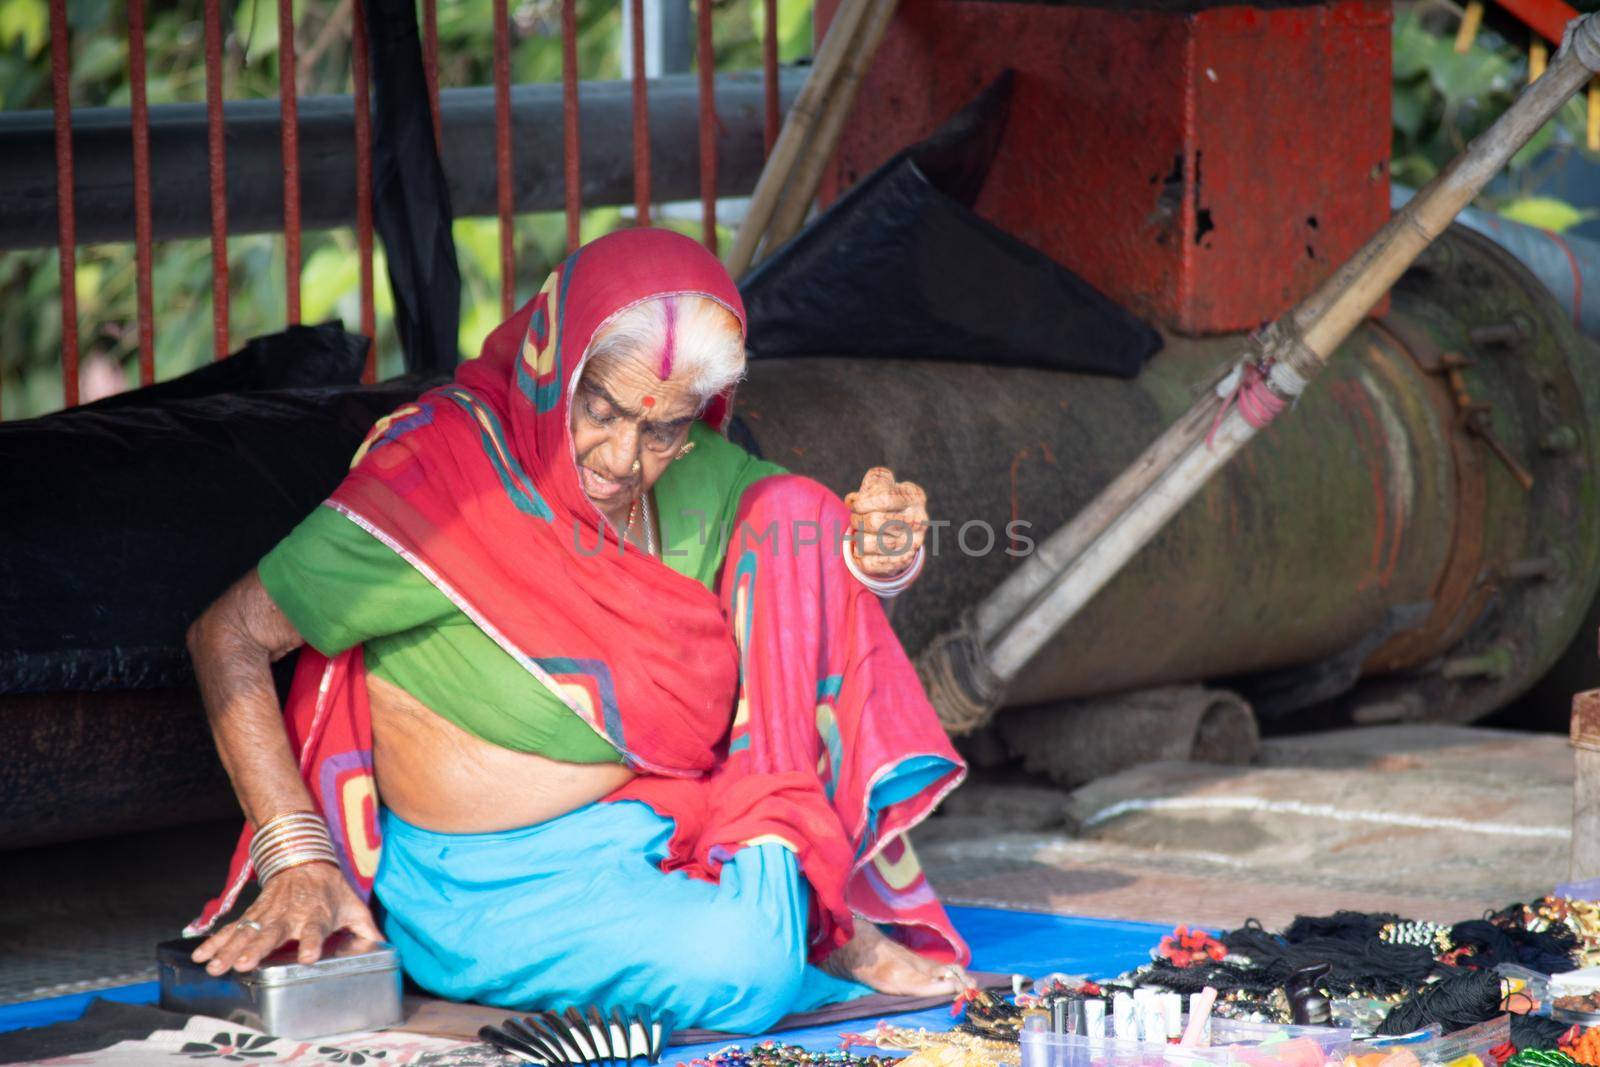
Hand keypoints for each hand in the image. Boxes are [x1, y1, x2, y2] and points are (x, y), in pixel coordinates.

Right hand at [191, 862, 381, 974]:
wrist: (304, 858)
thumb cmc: (331, 889)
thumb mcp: (354, 905)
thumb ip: (366, 928)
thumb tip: (383, 946)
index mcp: (317, 914)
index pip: (316, 930)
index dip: (313, 943)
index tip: (308, 957)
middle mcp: (290, 914)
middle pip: (272, 933)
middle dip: (258, 948)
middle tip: (245, 964)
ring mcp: (268, 913)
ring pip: (247, 933)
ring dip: (229, 950)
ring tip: (215, 967)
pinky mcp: (253, 913)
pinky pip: (232, 928)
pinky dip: (214, 941)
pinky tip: (200, 956)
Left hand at [844, 467, 927, 578]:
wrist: (902, 528)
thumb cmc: (886, 501)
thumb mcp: (881, 484)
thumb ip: (868, 482)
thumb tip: (853, 500)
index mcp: (914, 496)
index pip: (884, 498)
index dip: (862, 502)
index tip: (855, 505)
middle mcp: (918, 520)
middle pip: (875, 522)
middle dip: (857, 520)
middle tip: (855, 519)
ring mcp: (913, 543)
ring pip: (869, 544)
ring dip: (857, 538)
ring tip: (858, 534)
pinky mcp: (903, 561)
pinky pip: (870, 563)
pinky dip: (858, 557)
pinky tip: (861, 550)